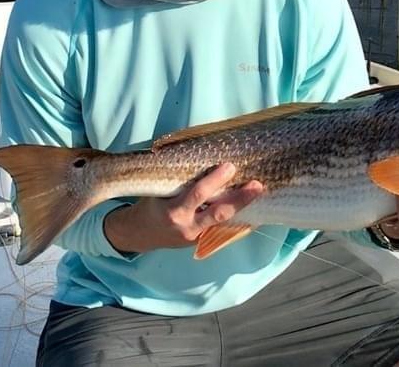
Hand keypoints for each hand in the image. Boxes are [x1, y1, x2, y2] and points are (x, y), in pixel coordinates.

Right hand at [104, 163, 263, 254]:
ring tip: (258, 193)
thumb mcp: (159, 190)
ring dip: (242, 207)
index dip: (215, 180)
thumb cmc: (151, 204)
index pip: (198, 194)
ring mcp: (196, 237)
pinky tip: (250, 205)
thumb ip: (180, 180)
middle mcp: (187, 226)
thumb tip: (203, 157)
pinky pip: (221, 227)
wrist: (140, 234)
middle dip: (240, 199)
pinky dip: (236, 216)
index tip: (230, 166)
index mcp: (173, 211)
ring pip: (224, 222)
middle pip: (218, 213)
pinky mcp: (202, 241)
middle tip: (257, 185)